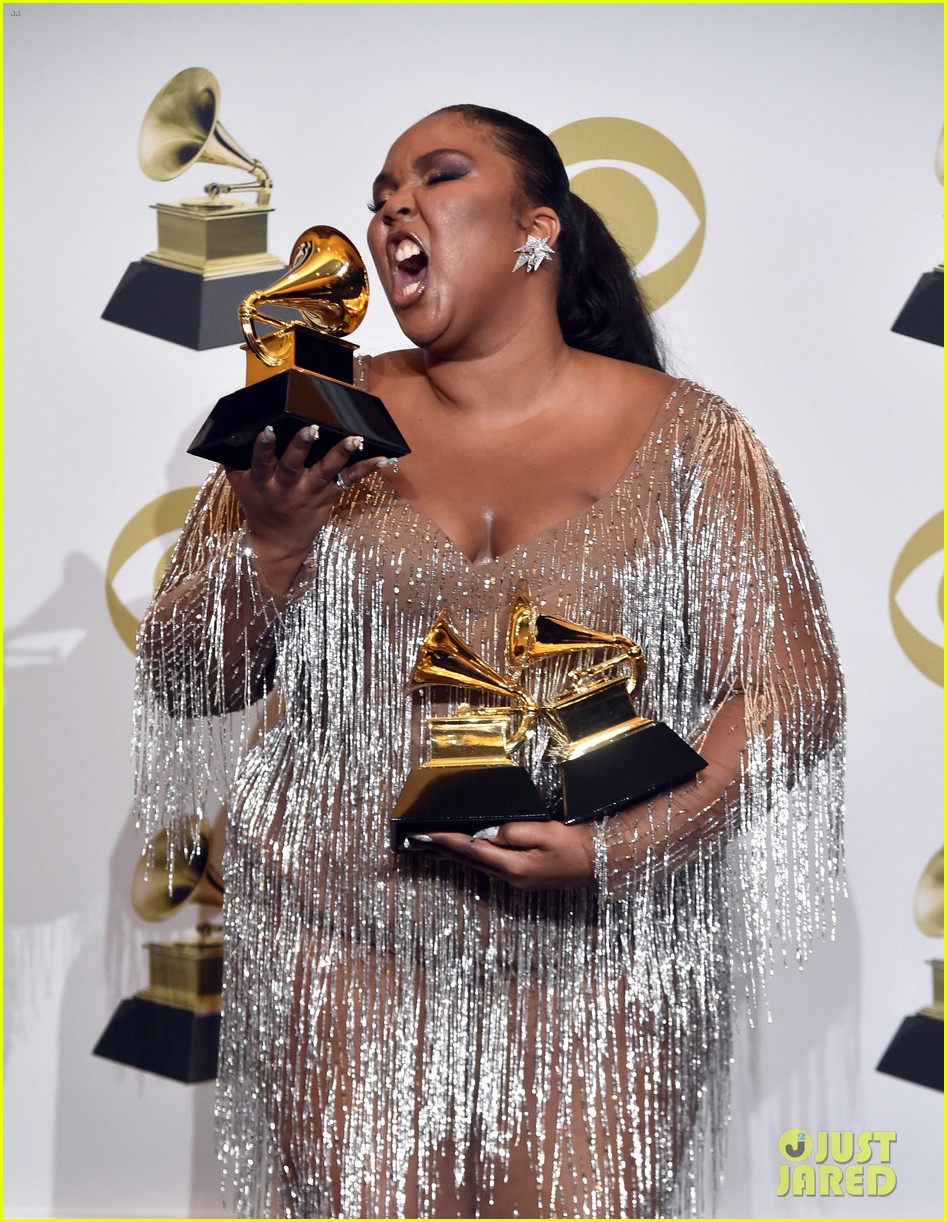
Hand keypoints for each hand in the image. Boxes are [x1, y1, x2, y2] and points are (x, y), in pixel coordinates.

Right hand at [226, 426, 396, 592]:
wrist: (277, 542)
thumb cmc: (259, 506)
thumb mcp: (241, 484)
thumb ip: (235, 460)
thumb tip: (231, 429)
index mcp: (263, 481)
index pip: (261, 461)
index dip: (264, 446)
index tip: (270, 430)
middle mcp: (287, 486)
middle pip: (293, 465)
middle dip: (302, 446)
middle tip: (312, 428)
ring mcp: (310, 491)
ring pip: (326, 471)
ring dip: (341, 454)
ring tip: (354, 438)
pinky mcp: (328, 496)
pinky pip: (349, 481)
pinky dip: (366, 469)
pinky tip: (384, 458)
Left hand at [409, 819, 596, 890]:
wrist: (597, 861)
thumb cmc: (573, 845)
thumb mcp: (545, 833)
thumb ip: (513, 832)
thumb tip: (487, 832)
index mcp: (512, 866)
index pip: (470, 849)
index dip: (445, 840)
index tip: (424, 834)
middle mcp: (509, 877)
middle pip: (468, 860)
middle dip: (441, 850)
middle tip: (415, 843)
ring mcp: (514, 880)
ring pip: (475, 865)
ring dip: (452, 855)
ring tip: (430, 849)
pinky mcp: (520, 878)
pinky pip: (487, 866)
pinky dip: (470, 858)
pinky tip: (463, 854)